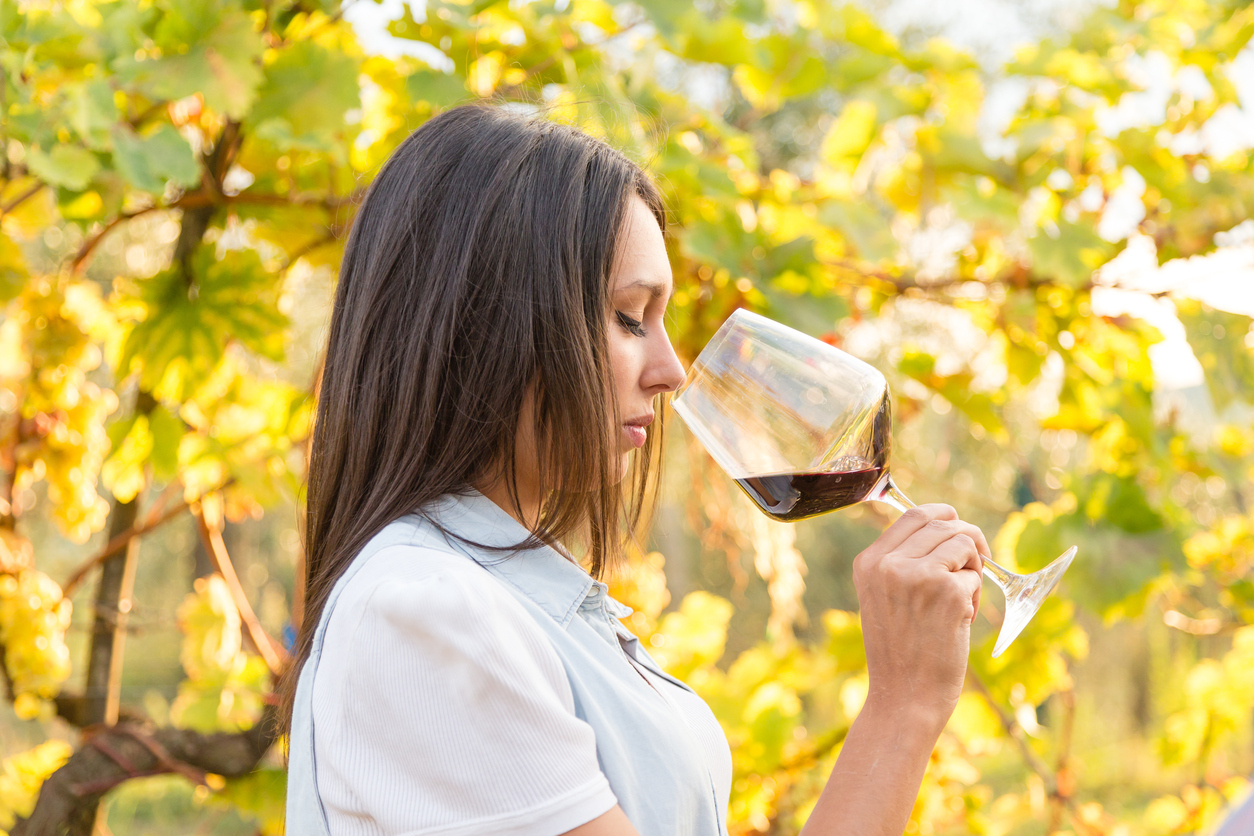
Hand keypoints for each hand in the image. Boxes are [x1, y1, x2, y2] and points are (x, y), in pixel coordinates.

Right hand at [852, 503, 986, 731]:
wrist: (904, 697)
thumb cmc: (899, 652)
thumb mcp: (883, 599)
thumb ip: (901, 563)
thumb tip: (944, 528)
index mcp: (869, 562)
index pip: (912, 515)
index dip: (943, 516)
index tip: (958, 527)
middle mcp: (889, 564)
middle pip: (943, 523)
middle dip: (969, 537)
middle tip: (978, 562)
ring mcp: (918, 575)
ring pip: (964, 543)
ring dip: (973, 568)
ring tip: (962, 601)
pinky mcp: (948, 592)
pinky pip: (976, 577)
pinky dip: (975, 598)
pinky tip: (961, 621)